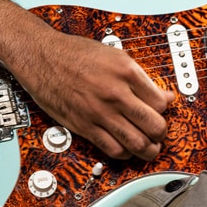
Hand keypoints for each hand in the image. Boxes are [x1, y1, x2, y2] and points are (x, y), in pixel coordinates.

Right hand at [8, 25, 175, 160]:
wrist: (42, 57)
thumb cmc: (75, 53)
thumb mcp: (115, 55)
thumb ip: (141, 77)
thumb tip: (165, 95)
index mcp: (127, 71)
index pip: (161, 103)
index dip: (165, 110)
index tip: (162, 111)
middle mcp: (116, 93)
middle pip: (154, 126)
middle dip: (161, 134)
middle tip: (160, 133)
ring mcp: (100, 112)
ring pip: (137, 142)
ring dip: (148, 149)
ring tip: (150, 147)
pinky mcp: (85, 126)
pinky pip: (112, 148)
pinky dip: (125, 152)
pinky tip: (126, 147)